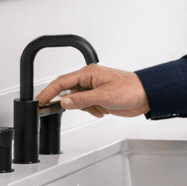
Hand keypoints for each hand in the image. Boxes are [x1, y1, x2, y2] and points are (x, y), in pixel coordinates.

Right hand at [35, 64, 150, 118]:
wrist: (147, 96)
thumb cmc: (130, 89)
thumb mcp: (103, 96)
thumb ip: (81, 100)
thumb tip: (64, 101)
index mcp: (88, 73)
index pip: (62, 82)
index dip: (49, 91)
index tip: (39, 100)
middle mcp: (90, 80)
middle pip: (68, 91)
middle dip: (65, 102)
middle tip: (53, 110)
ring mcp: (94, 89)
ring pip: (77, 100)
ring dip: (83, 108)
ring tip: (96, 109)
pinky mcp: (100, 98)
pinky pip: (87, 106)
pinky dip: (91, 111)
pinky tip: (102, 112)